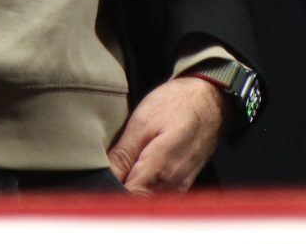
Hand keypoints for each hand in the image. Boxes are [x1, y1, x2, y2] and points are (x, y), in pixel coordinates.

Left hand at [106, 75, 226, 192]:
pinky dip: (144, 189)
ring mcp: (180, 188)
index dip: (108, 192)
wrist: (210, 101)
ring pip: (148, 203)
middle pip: (137, 205)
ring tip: (119, 169)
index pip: (127, 200)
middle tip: (104, 172)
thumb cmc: (176, 105)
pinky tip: (134, 172)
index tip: (96, 180)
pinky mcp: (182, 185)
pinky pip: (159, 197)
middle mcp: (172, 187)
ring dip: (131, 191)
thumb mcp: (142, 122)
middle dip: (117, 193)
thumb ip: (123, 155)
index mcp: (159, 171)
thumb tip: (105, 177)